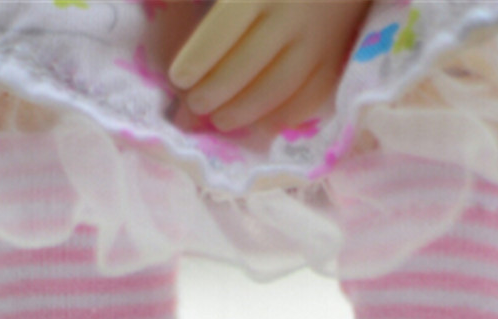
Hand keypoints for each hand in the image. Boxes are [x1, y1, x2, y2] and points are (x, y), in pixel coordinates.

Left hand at [167, 0, 372, 132]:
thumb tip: (159, 2)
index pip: (223, 30)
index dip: (198, 59)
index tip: (179, 79)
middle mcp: (293, 12)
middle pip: (248, 64)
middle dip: (216, 91)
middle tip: (195, 106)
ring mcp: (320, 38)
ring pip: (278, 86)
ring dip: (245, 111)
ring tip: (221, 120)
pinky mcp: (338, 58)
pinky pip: (310, 96)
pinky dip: (283, 116)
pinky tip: (261, 126)